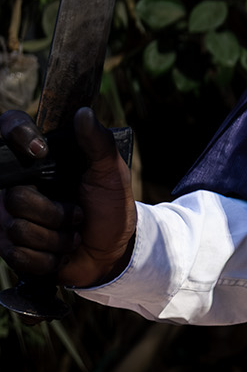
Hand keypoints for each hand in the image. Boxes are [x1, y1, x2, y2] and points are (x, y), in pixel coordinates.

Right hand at [1, 107, 135, 288]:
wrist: (111, 250)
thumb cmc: (110, 206)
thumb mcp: (111, 173)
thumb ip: (98, 143)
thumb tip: (84, 113)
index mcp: (37, 161)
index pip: (7, 128)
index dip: (16, 134)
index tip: (40, 150)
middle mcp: (14, 186)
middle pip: (15, 197)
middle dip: (56, 213)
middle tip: (78, 213)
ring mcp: (6, 217)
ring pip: (18, 228)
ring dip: (57, 238)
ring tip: (71, 233)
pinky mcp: (8, 248)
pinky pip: (19, 255)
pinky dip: (49, 257)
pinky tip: (59, 252)